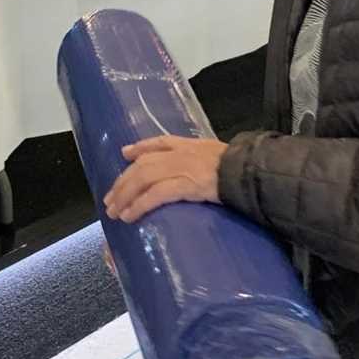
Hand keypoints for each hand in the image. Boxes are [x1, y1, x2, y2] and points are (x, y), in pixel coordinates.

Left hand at [104, 136, 227, 223]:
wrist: (249, 171)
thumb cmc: (237, 167)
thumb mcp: (216, 154)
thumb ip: (200, 157)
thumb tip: (194, 170)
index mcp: (188, 145)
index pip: (158, 143)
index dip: (140, 148)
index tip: (125, 154)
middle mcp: (179, 153)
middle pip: (142, 165)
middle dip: (123, 182)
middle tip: (109, 199)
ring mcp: (180, 168)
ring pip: (143, 179)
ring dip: (125, 196)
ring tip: (114, 212)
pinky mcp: (184, 184)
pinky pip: (155, 195)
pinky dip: (139, 205)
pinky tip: (130, 215)